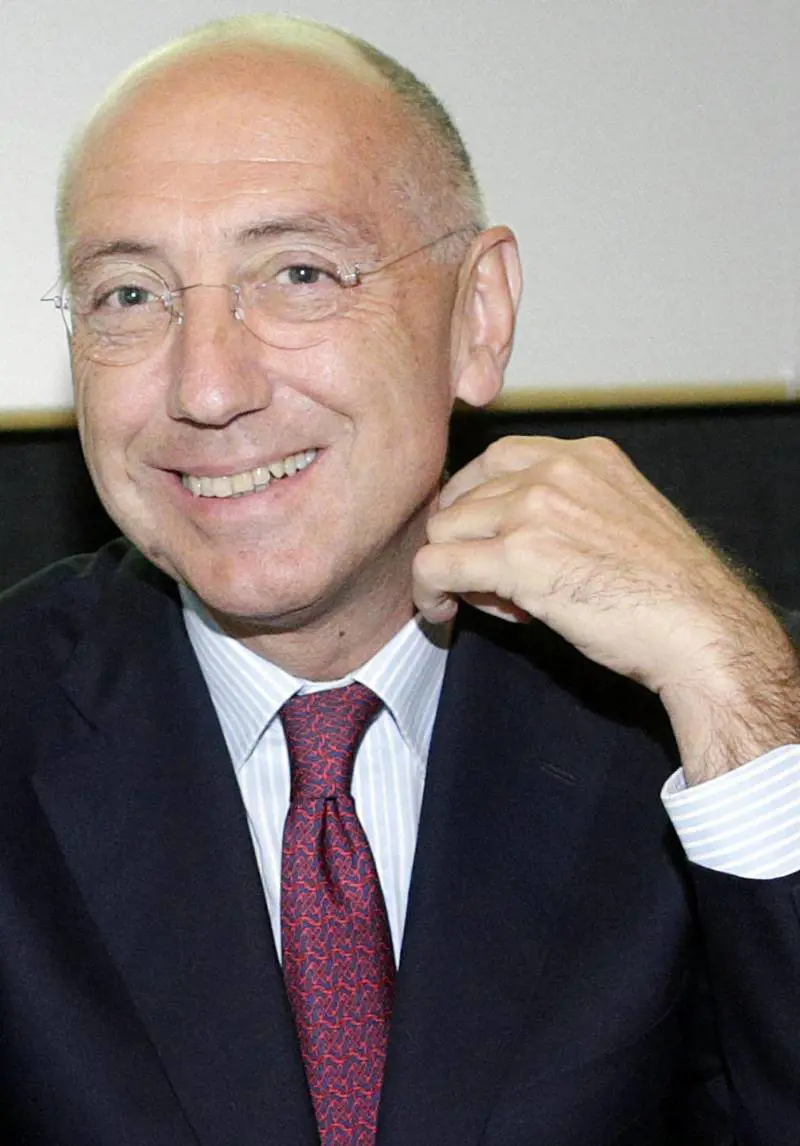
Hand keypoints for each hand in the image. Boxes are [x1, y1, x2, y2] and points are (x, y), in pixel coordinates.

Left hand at [413, 435, 799, 780]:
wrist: (698, 627)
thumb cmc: (666, 590)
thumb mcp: (619, 518)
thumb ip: (565, 510)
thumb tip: (503, 538)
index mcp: (584, 455)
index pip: (496, 459)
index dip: (475, 501)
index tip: (477, 535)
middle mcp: (555, 471)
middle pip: (464, 497)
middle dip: (466, 541)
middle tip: (486, 582)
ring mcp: (533, 509)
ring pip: (443, 529)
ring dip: (450, 568)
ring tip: (484, 602)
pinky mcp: (516, 556)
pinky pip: (436, 564)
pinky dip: (428, 590)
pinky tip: (442, 611)